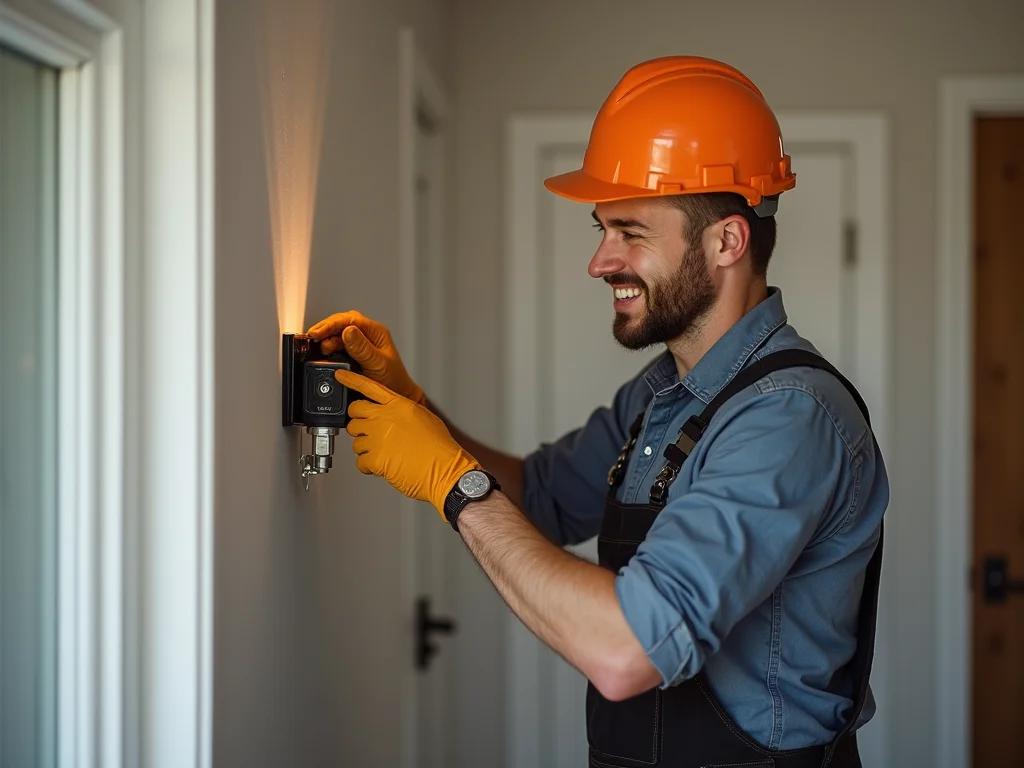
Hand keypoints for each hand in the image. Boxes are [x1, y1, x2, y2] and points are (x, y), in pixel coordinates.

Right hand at [307, 311, 425, 405]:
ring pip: (336, 335)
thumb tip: (348, 331)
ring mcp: (358, 344)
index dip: (331, 324)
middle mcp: (366, 335)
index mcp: (375, 332)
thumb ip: (362, 349)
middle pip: (340, 324)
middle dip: (324, 330)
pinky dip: (327, 349)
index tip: (317, 332)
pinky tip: (321, 353)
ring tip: (317, 348)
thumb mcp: (378, 364)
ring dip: (325, 339)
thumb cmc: (394, 380)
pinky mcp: (351, 354)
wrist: (396, 395)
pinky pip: (336, 346)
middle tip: (311, 339)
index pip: (350, 319)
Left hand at [337, 370, 480, 519]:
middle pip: (354, 413)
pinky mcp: (375, 459)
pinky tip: (382, 466)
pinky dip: (368, 466)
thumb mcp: (424, 417)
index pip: (369, 387)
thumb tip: (393, 413)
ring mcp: (377, 438)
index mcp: (398, 405)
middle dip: (358, 421)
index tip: (341, 376)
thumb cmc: (440, 448)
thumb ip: (403, 410)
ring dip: (365, 447)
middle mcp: (384, 418)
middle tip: (369, 431)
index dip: (352, 380)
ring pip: (355, 440)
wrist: (445, 470)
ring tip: (385, 453)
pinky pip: (360, 461)